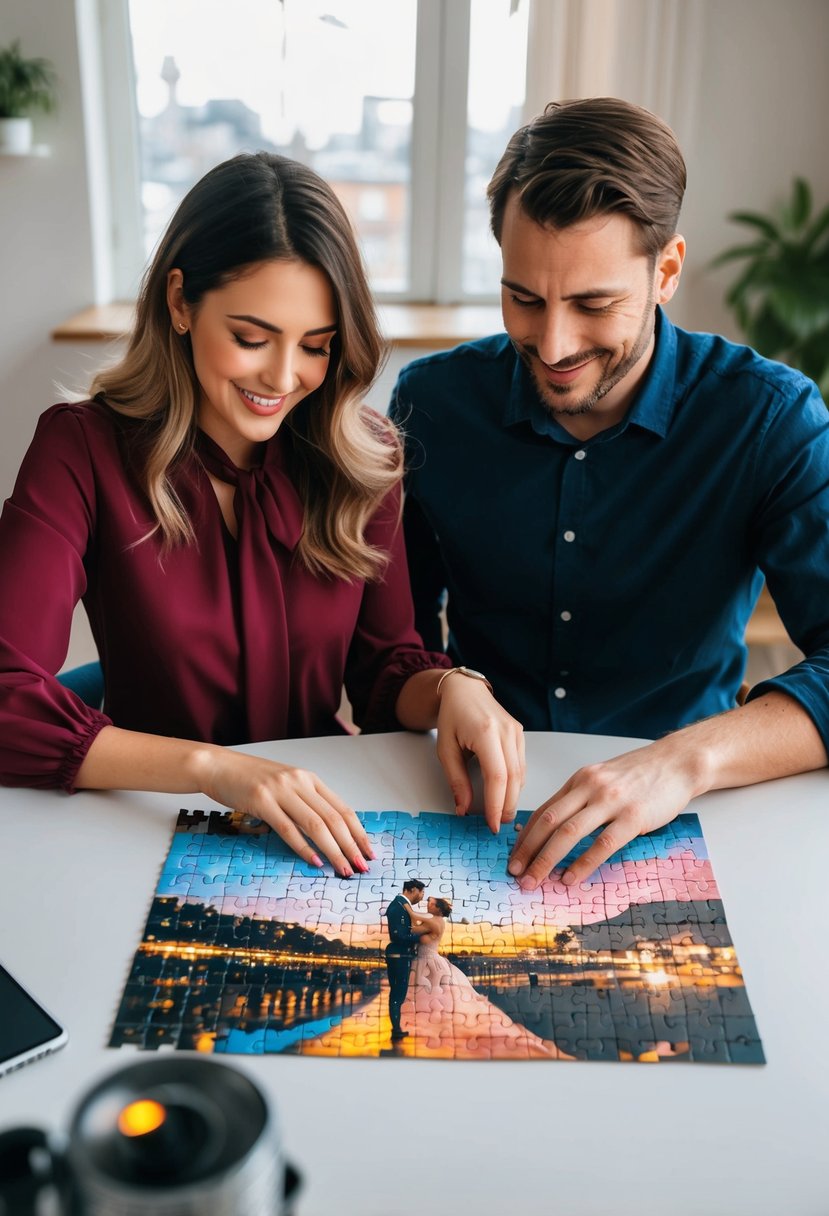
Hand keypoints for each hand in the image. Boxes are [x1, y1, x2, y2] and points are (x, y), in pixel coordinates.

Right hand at [198, 749, 373, 876]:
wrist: (218, 766)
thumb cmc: (250, 779)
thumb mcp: (285, 785)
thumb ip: (304, 802)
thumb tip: (326, 833)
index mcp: (309, 779)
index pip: (343, 808)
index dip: (359, 832)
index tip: (368, 852)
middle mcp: (299, 782)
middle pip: (334, 819)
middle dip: (351, 846)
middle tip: (361, 867)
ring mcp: (281, 791)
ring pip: (316, 825)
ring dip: (333, 851)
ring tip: (343, 869)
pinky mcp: (262, 802)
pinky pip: (288, 829)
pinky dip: (304, 848)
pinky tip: (315, 861)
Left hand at [435, 673, 524, 831]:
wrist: (465, 690)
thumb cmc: (452, 716)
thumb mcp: (445, 749)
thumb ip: (456, 780)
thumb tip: (463, 808)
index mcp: (486, 732)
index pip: (497, 776)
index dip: (496, 804)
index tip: (491, 824)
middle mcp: (506, 731)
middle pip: (514, 779)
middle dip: (506, 806)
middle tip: (497, 825)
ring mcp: (517, 732)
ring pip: (521, 774)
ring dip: (512, 798)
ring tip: (500, 815)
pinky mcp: (520, 735)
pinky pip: (521, 766)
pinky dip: (515, 784)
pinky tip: (506, 795)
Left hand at [507, 740, 700, 888]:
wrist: (677, 762)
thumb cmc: (641, 774)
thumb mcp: (603, 779)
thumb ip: (581, 799)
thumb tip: (556, 828)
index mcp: (579, 780)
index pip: (543, 810)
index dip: (525, 836)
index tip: (513, 857)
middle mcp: (589, 787)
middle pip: (549, 821)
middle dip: (528, 850)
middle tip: (515, 873)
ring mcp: (611, 801)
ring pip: (569, 833)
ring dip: (547, 860)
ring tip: (534, 880)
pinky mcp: (633, 816)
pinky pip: (602, 844)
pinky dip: (583, 863)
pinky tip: (571, 878)